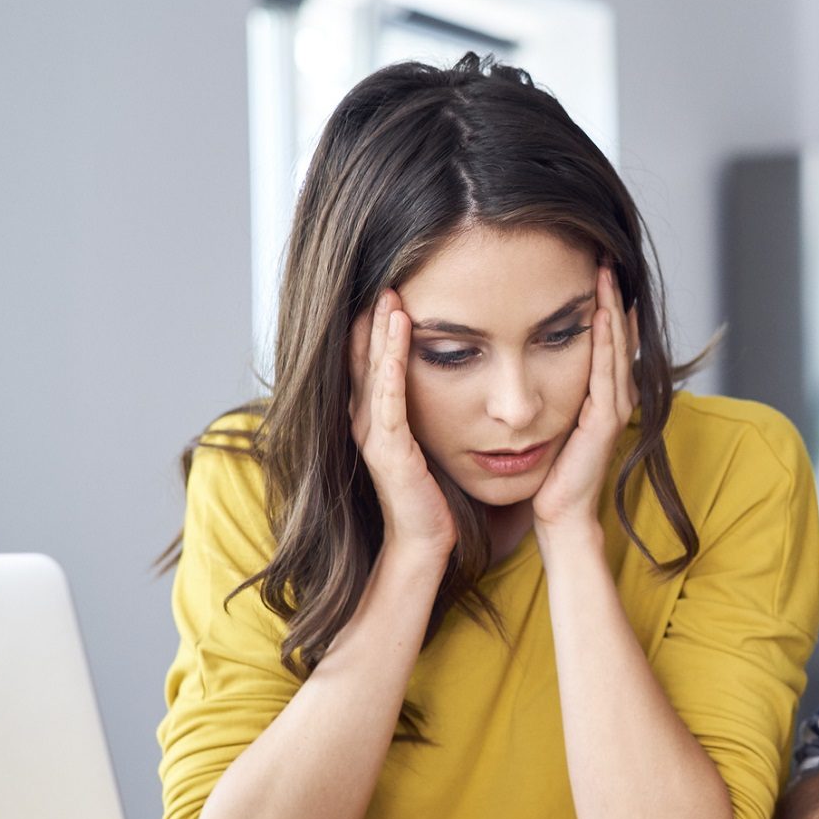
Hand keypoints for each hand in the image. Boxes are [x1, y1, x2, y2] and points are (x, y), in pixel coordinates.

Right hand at [349, 289, 456, 557]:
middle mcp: (367, 420)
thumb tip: (452, 379)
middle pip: (366, 357)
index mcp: (377, 417)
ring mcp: (373, 434)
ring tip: (390, 295)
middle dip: (374, 317)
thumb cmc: (433, 495)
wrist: (426, 542)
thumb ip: (428, 411)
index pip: (373, 360)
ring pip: (374, 371)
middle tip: (385, 277)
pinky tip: (398, 336)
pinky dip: (392, 363)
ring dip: (380, 331)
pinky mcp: (388, 450)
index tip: (391, 288)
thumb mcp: (429, 442)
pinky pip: (388, 398)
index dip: (376, 325)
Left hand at [532, 266, 636, 530]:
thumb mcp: (547, 420)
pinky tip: (601, 314)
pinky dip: (606, 341)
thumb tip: (525, 359)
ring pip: (613, 347)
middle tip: (604, 253)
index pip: (604, 339)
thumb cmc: (547, 472)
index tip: (591, 266)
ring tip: (605, 271)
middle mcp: (611, 396)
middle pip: (615, 335)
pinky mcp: (605, 421)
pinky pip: (606, 372)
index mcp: (597, 394)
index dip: (601, 303)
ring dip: (610, 308)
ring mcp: (611, 408)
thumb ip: (547, 391)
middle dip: (610, 294)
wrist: (556, 514)